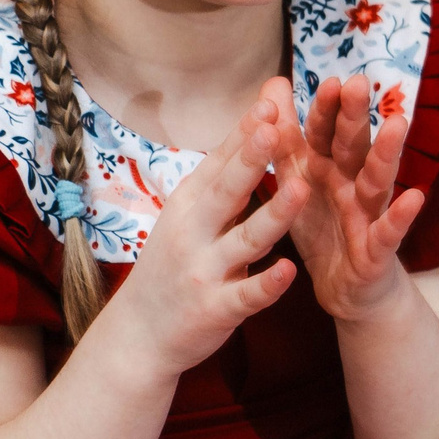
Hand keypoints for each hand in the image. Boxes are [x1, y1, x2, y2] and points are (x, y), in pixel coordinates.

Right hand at [106, 102, 307, 374]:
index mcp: (189, 204)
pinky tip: (289, 271)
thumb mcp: (188, 215)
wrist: (137, 335)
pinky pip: (246, 295)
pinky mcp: (215, 310)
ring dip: (273, 215)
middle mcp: (192, 233)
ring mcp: (203, 272)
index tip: (269, 102)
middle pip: (227, 191)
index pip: (219, 162)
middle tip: (276, 127)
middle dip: (251, 159)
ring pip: (245, 240)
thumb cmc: (174, 263)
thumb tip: (258, 118)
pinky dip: (267, 284)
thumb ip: (224, 173)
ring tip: (301, 190)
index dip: (244, 134)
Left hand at [276, 73, 424, 324]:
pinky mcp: (377, 249)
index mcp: (327, 168)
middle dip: (354, 117)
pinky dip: (402, 215)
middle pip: (353, 146)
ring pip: (377, 180)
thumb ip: (286, 134)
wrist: (342, 288)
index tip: (329, 79)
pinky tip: (414, 197)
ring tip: (397, 125)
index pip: (325, 132)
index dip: (326, 109)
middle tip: (357, 84)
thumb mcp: (298, 179)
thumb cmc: (322, 225)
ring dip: (387, 153)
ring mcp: (368, 214)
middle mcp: (351, 184)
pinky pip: (389, 231)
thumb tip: (273, 82)